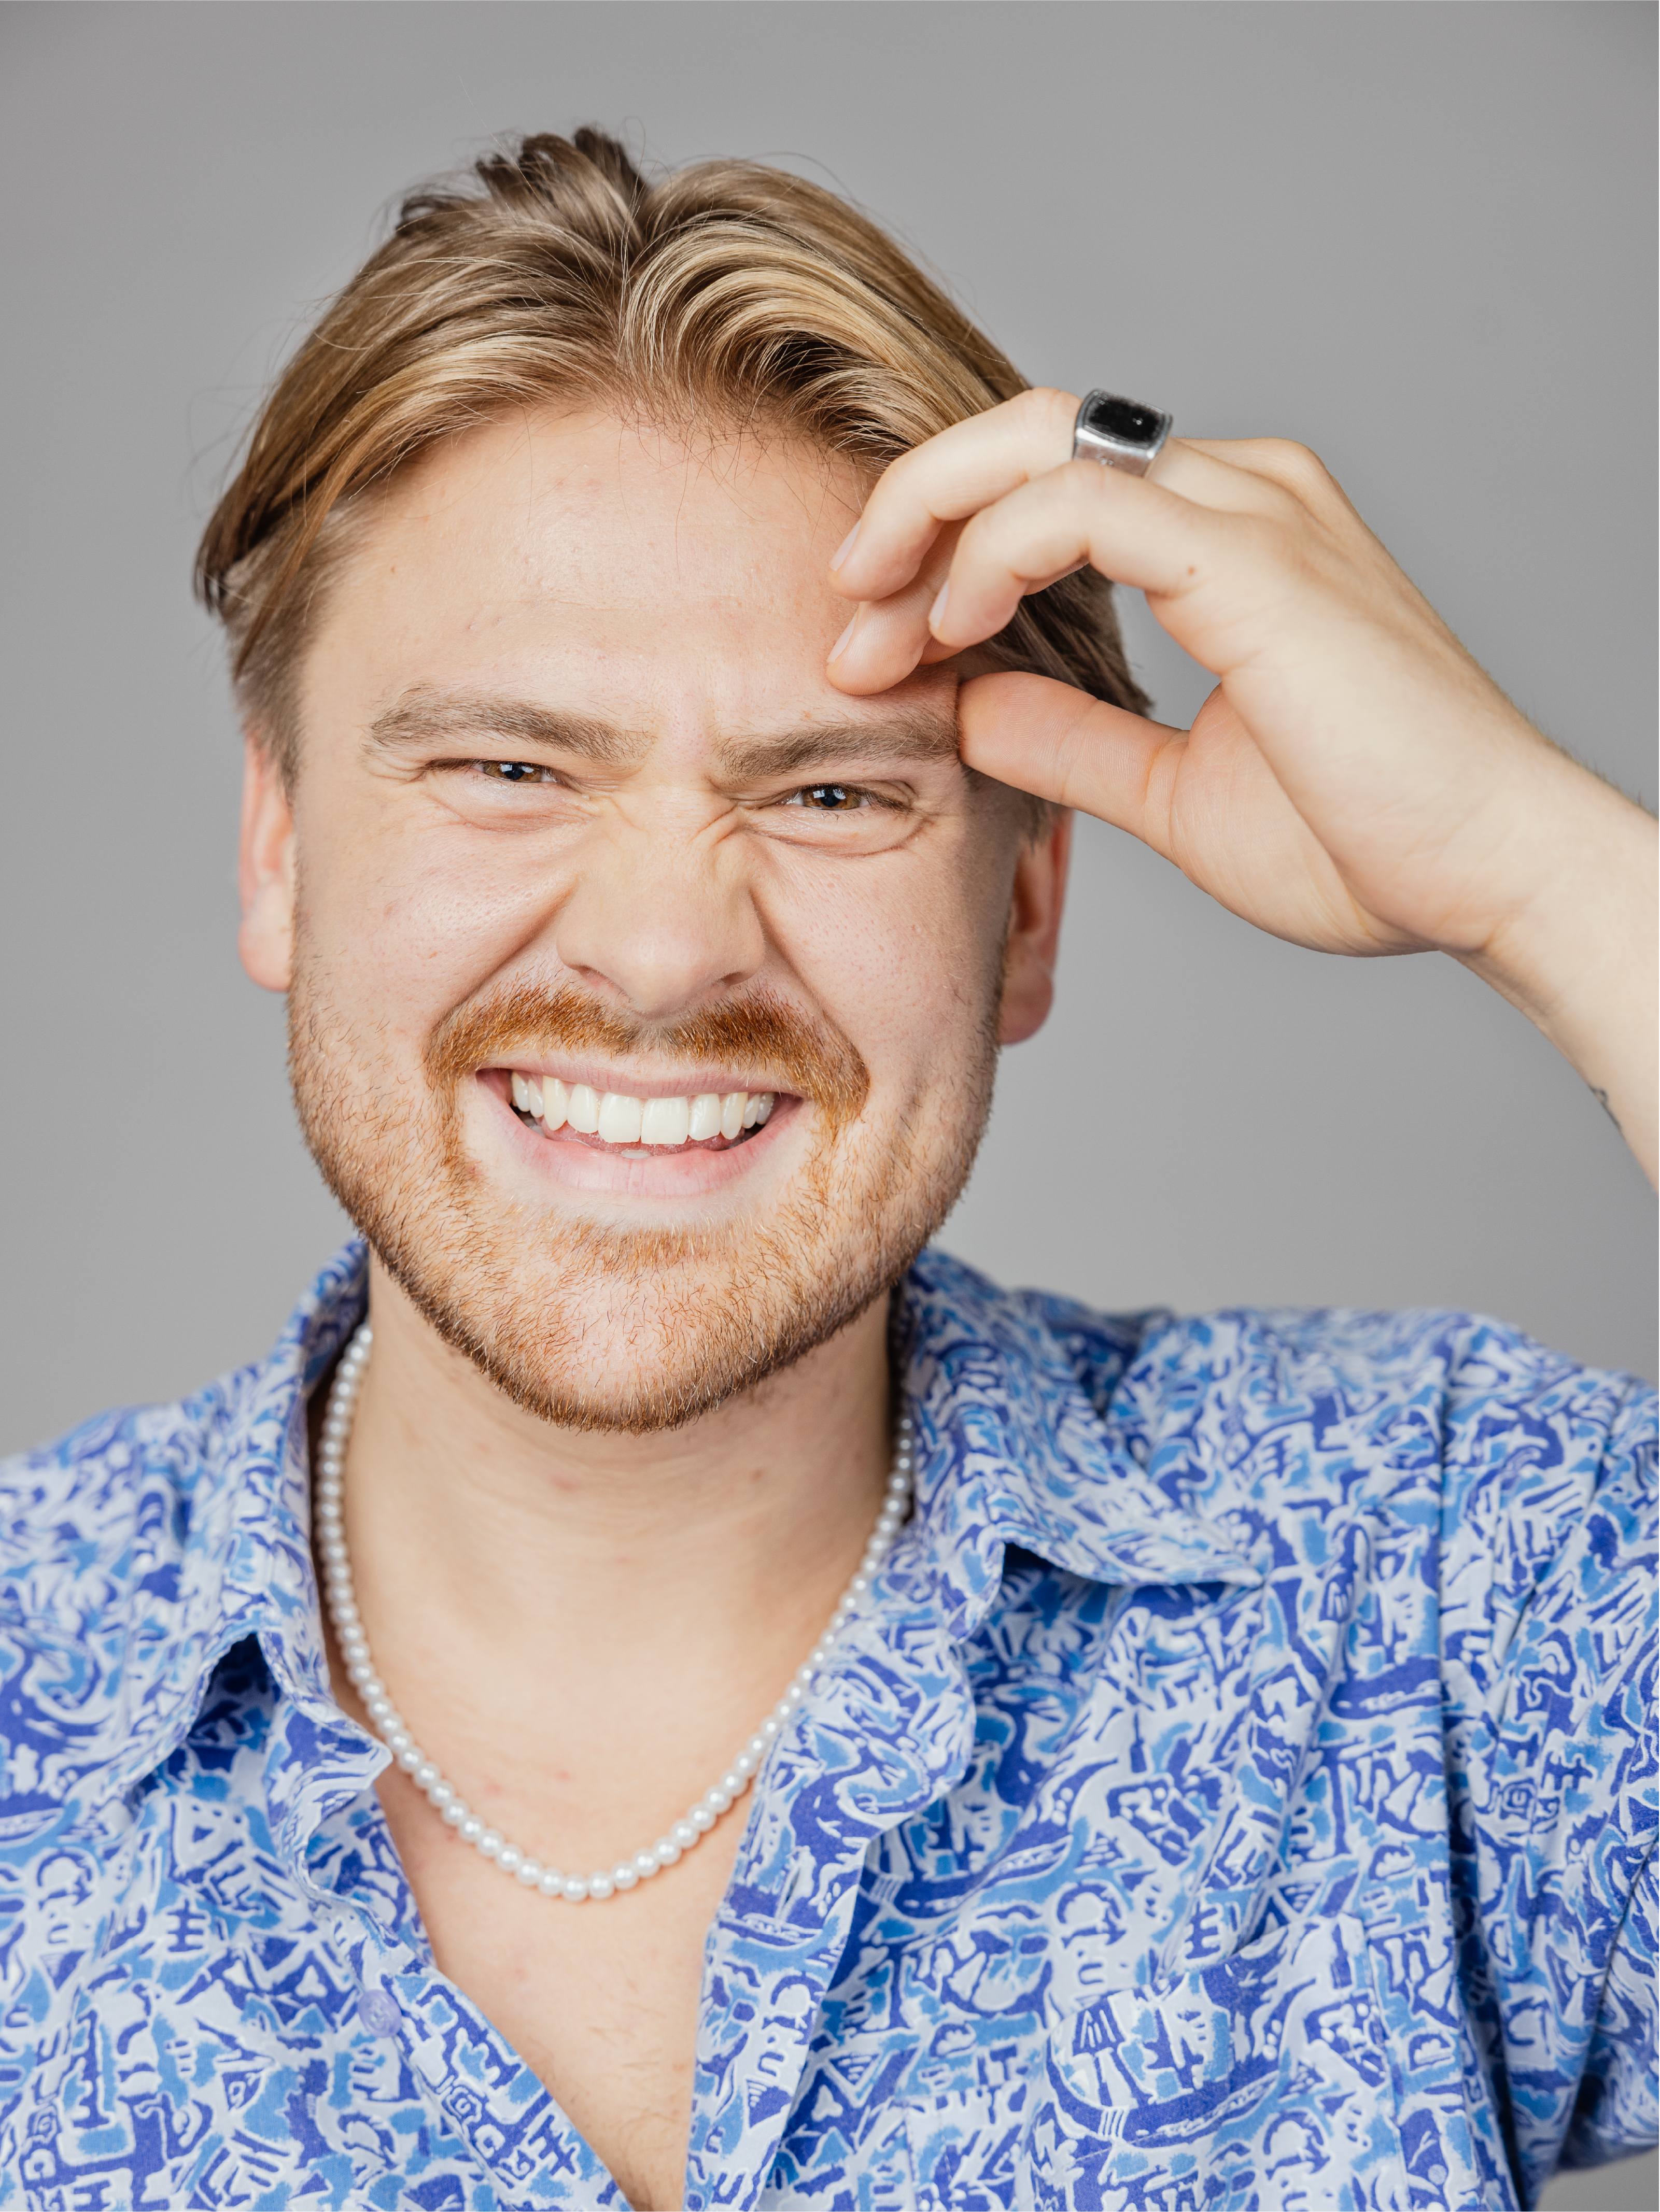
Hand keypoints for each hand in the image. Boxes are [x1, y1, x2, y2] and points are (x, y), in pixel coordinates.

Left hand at [825, 389, 1658, 1184]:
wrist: (1485, 877)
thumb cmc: (1364, 840)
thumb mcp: (1171, 789)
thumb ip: (1072, 737)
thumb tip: (970, 705)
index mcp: (1228, 536)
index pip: (1048, 486)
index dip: (939, 547)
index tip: (873, 645)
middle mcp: (1240, 493)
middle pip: (1026, 433)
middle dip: (910, 508)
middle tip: (841, 604)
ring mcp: (1252, 510)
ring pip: (1035, 442)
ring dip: (925, 528)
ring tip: (869, 630)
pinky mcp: (1252, 557)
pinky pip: (1079, 502)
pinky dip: (991, 551)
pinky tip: (950, 626)